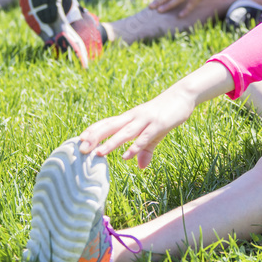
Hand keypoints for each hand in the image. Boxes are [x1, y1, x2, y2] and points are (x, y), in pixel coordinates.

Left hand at [78, 92, 195, 168]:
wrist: (183, 95)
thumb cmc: (165, 113)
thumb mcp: (154, 134)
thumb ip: (145, 149)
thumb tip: (141, 166)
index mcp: (130, 118)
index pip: (107, 123)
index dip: (93, 131)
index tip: (79, 141)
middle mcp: (134, 117)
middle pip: (110, 126)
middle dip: (95, 138)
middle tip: (80, 149)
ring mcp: (146, 120)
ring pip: (125, 132)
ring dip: (111, 143)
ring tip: (98, 154)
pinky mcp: (158, 124)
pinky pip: (144, 137)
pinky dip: (135, 147)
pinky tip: (126, 156)